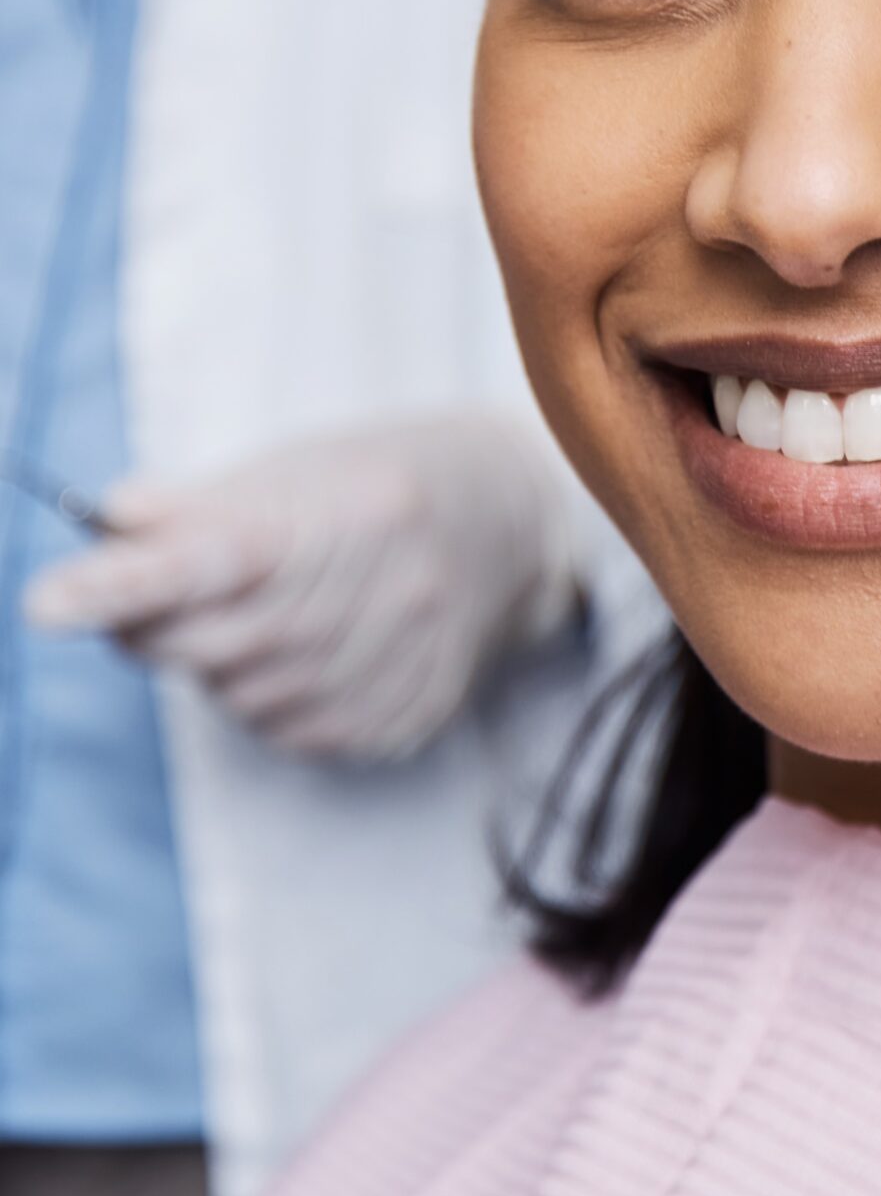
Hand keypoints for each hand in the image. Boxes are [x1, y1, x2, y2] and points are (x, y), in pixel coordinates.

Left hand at [24, 415, 580, 760]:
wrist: (518, 523)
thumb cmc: (387, 481)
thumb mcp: (301, 464)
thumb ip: (201, 501)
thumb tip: (108, 522)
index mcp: (356, 511)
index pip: (217, 557)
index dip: (126, 583)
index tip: (47, 601)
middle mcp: (389, 592)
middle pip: (214, 641)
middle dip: (151, 626)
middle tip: (140, 598)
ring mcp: (403, 664)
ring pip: (243, 696)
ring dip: (215, 662)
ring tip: (259, 612)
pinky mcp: (406, 717)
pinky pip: (289, 731)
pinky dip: (266, 697)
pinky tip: (301, 651)